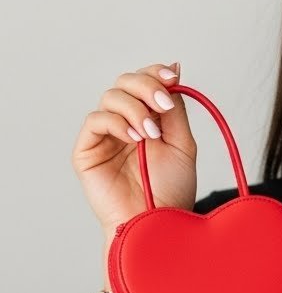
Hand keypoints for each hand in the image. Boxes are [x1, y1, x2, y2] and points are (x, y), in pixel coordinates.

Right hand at [71, 60, 197, 238]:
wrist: (157, 224)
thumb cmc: (170, 192)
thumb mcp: (182, 143)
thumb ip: (174, 108)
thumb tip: (173, 69)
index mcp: (148, 119)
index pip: (144, 82)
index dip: (155, 73)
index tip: (173, 77)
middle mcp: (124, 124)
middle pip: (125, 82)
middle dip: (146, 86)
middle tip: (163, 106)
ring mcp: (105, 136)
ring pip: (111, 96)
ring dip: (135, 108)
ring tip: (151, 135)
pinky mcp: (87, 151)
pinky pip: (96, 119)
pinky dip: (117, 122)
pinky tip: (134, 138)